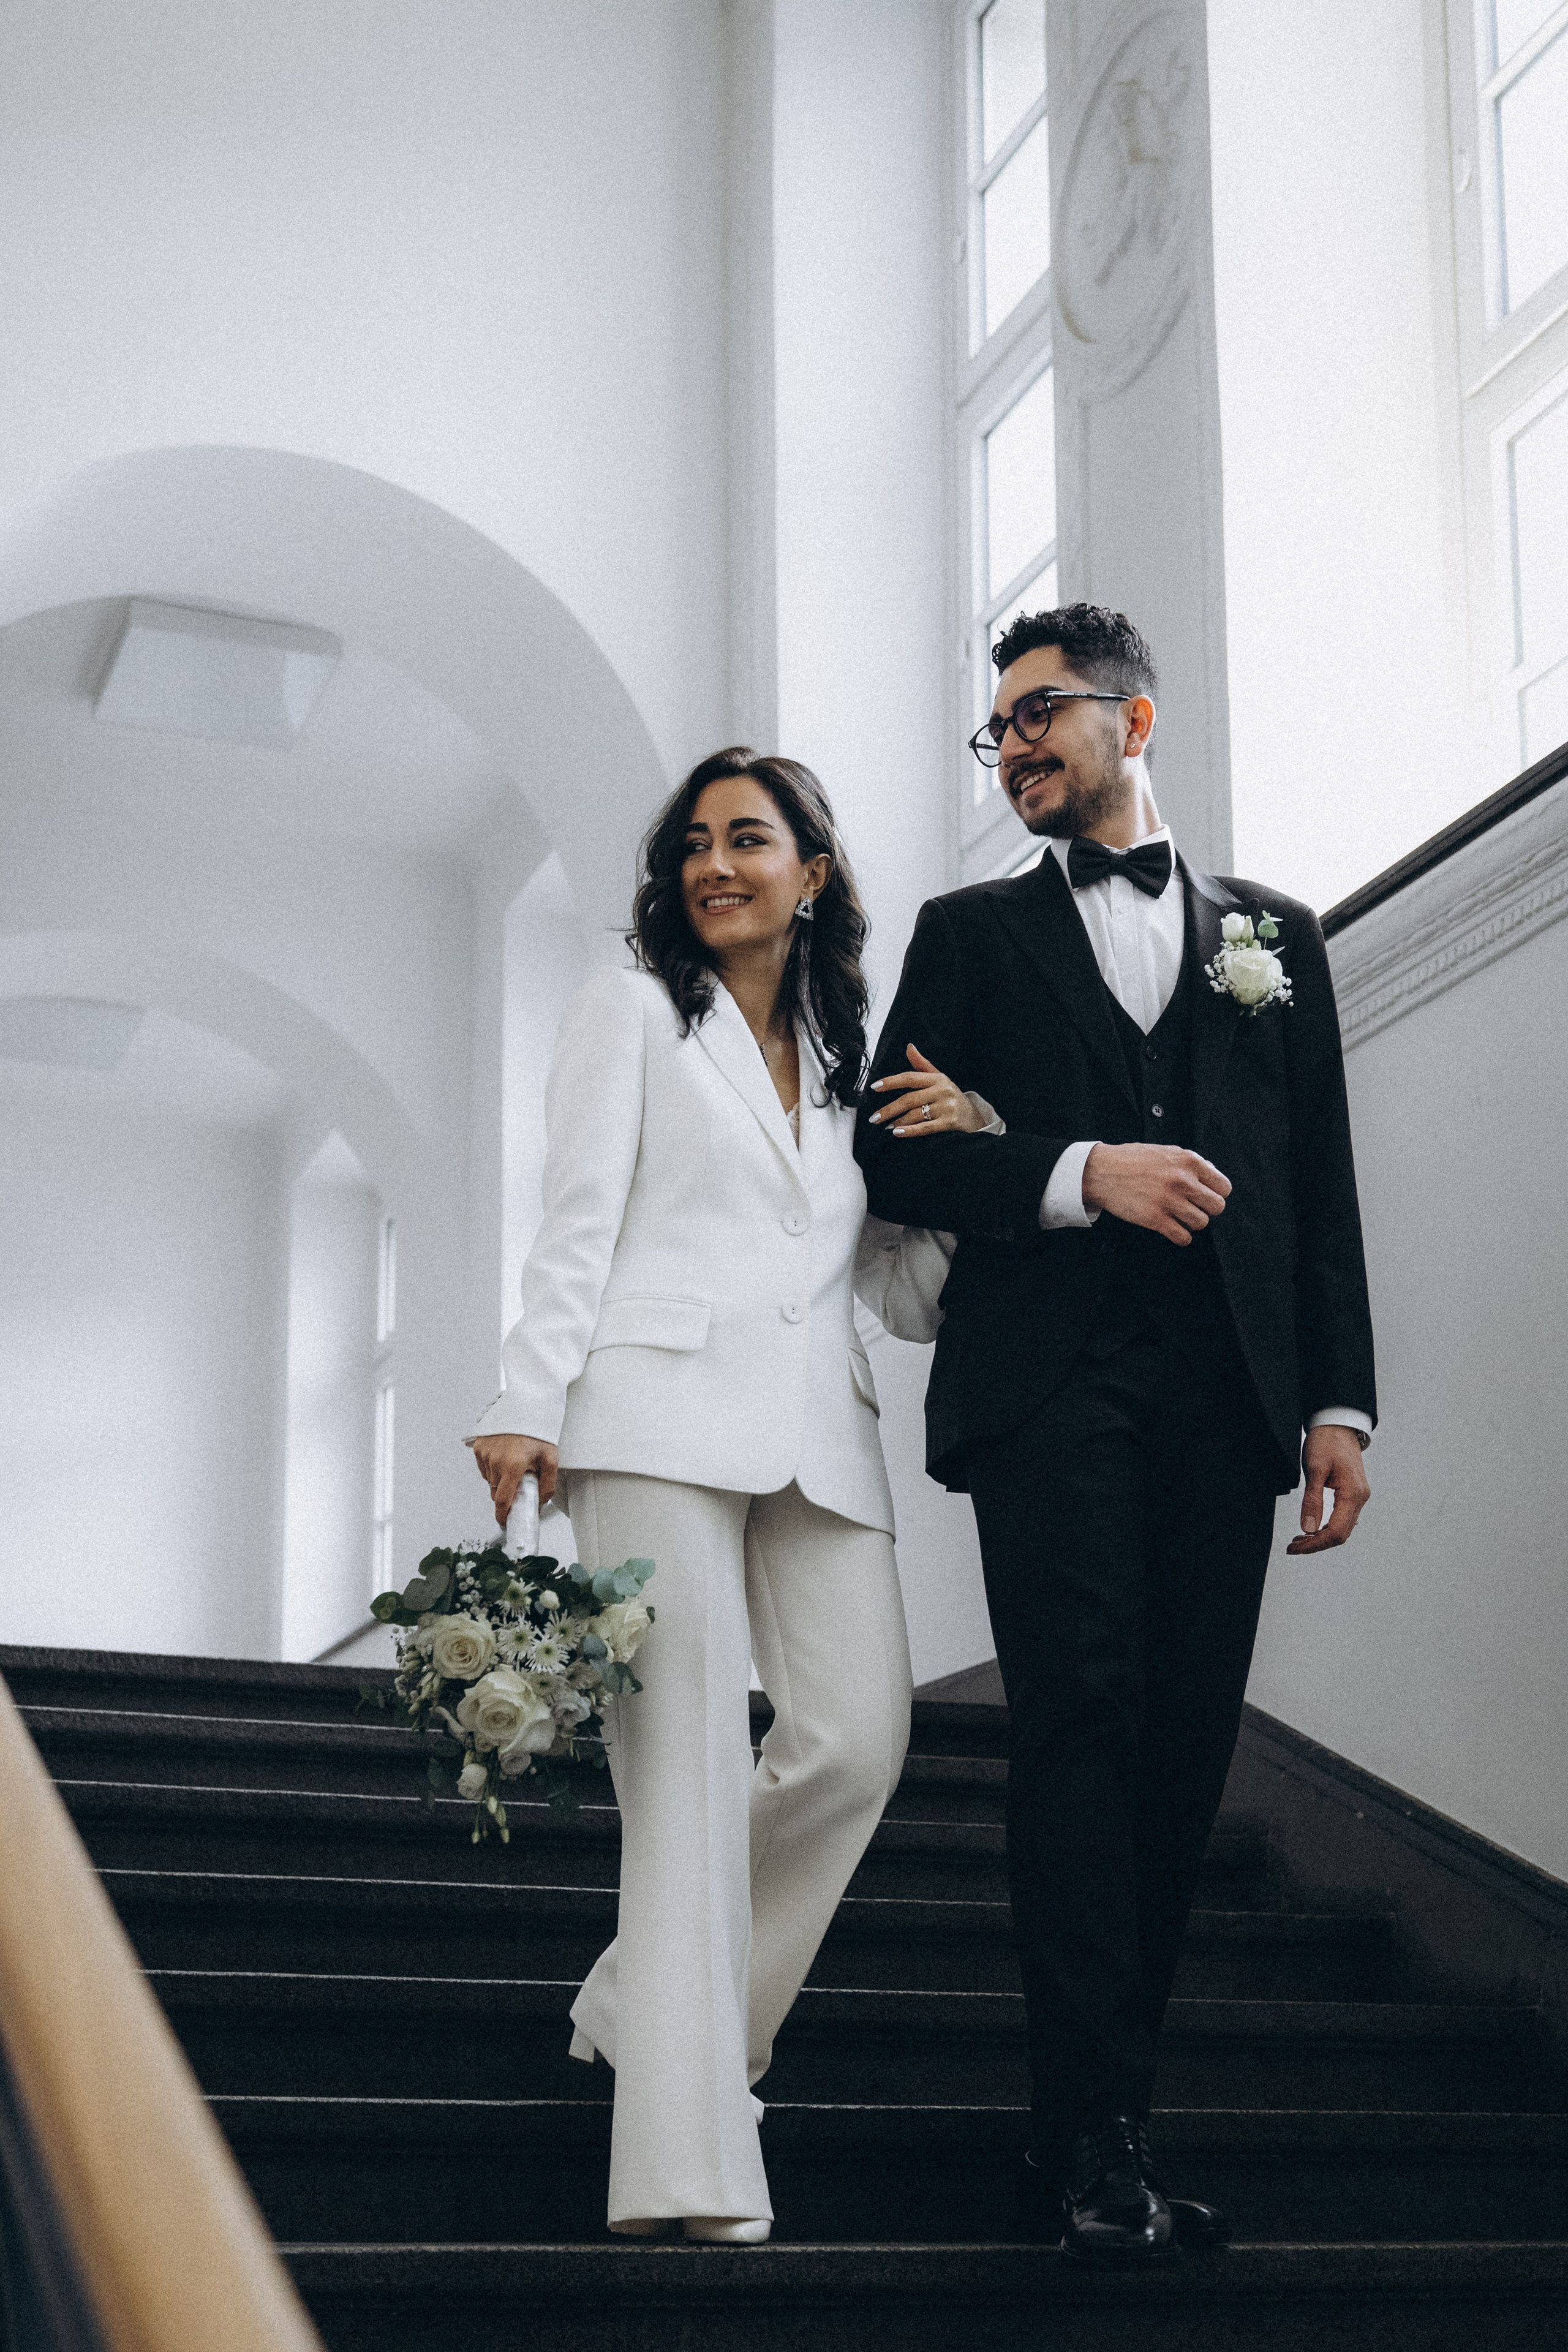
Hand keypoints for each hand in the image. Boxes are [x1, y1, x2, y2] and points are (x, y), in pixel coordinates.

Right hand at [470, 1432, 559, 1527]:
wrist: (527, 1405)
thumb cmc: (538, 1431)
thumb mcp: (550, 1459)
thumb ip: (547, 1485)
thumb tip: (539, 1504)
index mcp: (513, 1465)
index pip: (502, 1500)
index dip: (502, 1514)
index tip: (504, 1521)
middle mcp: (495, 1460)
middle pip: (495, 1491)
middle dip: (506, 1493)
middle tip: (519, 1483)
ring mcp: (485, 1452)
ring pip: (489, 1479)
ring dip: (500, 1479)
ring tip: (514, 1464)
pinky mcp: (479, 1445)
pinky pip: (483, 1466)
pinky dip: (492, 1467)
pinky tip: (505, 1457)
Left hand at [869, 1045, 989, 1137]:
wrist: (974, 1118)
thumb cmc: (951, 1097)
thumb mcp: (939, 1078)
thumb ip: (922, 1065)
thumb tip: (909, 1047)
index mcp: (937, 1078)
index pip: (909, 1078)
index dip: (891, 1082)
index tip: (874, 1087)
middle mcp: (942, 1090)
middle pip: (909, 1099)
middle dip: (889, 1109)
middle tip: (873, 1118)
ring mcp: (947, 1107)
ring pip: (915, 1114)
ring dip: (897, 1122)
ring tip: (884, 1127)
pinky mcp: (950, 1122)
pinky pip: (925, 1127)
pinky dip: (909, 1131)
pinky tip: (896, 1133)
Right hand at [1081, 1142, 1231, 1243]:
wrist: (1101, 1171)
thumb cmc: (1132, 1160)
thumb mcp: (1166, 1151)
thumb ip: (1190, 1162)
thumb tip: (1211, 1174)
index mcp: (1189, 1161)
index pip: (1223, 1187)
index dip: (1216, 1194)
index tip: (1204, 1197)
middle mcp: (1182, 1180)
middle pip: (1217, 1207)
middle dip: (1206, 1210)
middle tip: (1193, 1208)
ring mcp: (1169, 1200)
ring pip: (1201, 1223)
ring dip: (1192, 1223)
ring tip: (1180, 1218)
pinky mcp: (1155, 1218)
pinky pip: (1183, 1237)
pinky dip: (1181, 1237)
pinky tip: (1173, 1230)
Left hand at [1286, 1425, 1369, 1554]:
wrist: (1337, 1424)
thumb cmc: (1327, 1442)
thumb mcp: (1315, 1469)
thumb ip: (1312, 1500)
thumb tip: (1307, 1528)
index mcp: (1353, 1494)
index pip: (1335, 1531)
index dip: (1314, 1543)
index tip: (1294, 1547)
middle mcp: (1360, 1498)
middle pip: (1340, 1535)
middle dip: (1316, 1544)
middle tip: (1293, 1547)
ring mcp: (1358, 1497)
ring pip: (1342, 1529)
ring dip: (1321, 1538)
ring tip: (1298, 1540)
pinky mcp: (1352, 1494)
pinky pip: (1342, 1519)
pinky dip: (1326, 1528)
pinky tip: (1311, 1529)